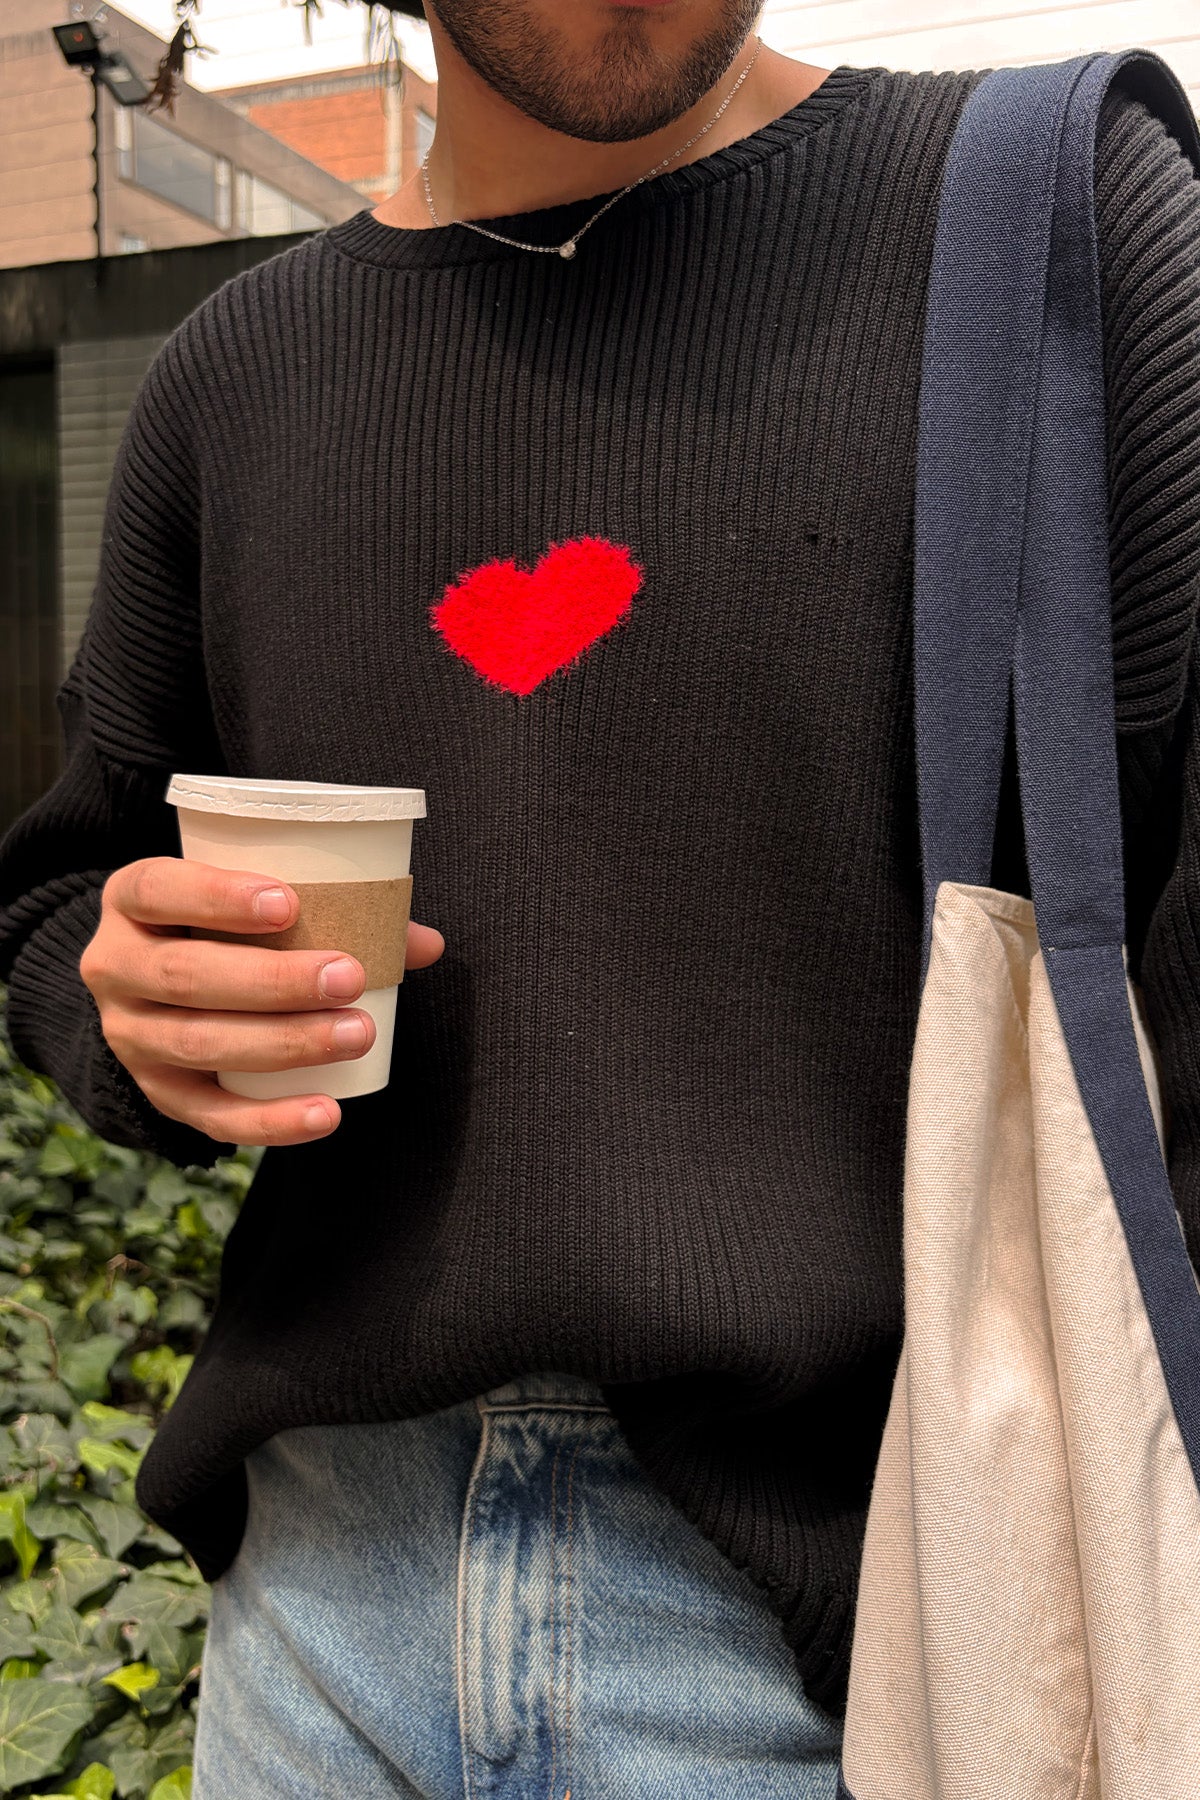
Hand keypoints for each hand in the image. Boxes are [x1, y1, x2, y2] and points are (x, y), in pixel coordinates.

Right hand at [79, 856, 444, 1146]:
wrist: (154, 989)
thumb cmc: (222, 930)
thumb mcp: (250, 904)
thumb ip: (333, 909)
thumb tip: (423, 943)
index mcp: (130, 901)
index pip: (156, 889)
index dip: (217, 897)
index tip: (289, 903)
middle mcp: (114, 967)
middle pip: (185, 976)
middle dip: (273, 981)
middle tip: (349, 977)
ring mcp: (129, 1036)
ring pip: (199, 1044)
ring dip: (285, 1043)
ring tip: (357, 1033)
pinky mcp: (157, 1093)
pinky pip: (210, 1115)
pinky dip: (271, 1120)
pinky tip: (326, 1112)